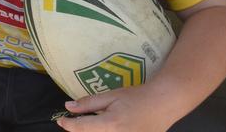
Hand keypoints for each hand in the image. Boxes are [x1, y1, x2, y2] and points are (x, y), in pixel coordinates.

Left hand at [57, 86, 174, 131]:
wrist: (164, 104)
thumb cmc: (137, 97)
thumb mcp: (111, 96)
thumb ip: (89, 103)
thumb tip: (68, 107)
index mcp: (111, 124)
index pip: (82, 128)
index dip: (68, 125)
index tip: (61, 121)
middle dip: (81, 130)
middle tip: (76, 122)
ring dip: (94, 131)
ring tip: (91, 124)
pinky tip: (106, 128)